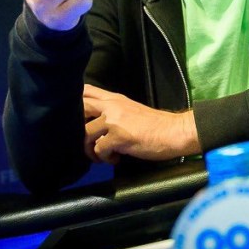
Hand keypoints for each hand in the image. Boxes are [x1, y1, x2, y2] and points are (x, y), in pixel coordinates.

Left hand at [83, 84, 199, 164]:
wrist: (174, 132)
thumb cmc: (155, 125)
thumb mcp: (130, 110)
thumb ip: (113, 111)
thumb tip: (93, 123)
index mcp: (114, 99)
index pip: (86, 90)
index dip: (74, 100)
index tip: (74, 115)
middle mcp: (112, 106)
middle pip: (80, 107)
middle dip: (76, 126)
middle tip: (86, 139)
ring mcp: (114, 120)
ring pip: (85, 133)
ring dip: (90, 149)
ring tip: (103, 155)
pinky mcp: (119, 137)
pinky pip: (99, 150)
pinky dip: (105, 158)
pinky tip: (116, 158)